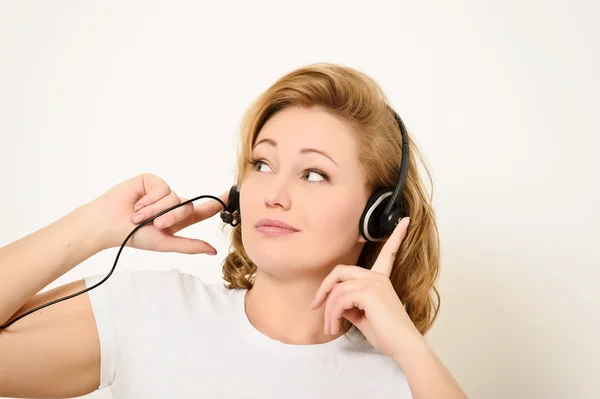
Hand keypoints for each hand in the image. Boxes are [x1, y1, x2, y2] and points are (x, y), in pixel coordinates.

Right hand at [89, 173, 228, 253]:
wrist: (109, 224)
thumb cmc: (134, 236)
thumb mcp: (166, 242)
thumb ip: (190, 245)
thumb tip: (213, 251)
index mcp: (178, 219)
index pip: (202, 211)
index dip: (217, 204)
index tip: (231, 196)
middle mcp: (172, 204)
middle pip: (188, 206)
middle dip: (172, 217)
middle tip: (155, 225)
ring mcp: (162, 192)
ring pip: (175, 197)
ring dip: (157, 210)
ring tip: (139, 216)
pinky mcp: (152, 181)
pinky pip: (162, 187)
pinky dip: (150, 199)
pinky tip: (137, 204)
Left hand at [311, 217, 423, 358]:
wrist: (402, 346)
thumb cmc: (386, 334)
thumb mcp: (363, 315)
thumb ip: (350, 304)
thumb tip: (334, 304)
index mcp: (381, 278)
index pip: (388, 252)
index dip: (396, 236)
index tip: (405, 221)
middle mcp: (378, 277)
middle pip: (339, 271)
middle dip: (323, 288)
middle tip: (315, 306)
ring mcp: (374, 282)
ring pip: (336, 290)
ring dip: (328, 311)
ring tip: (330, 328)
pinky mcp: (368, 292)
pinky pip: (338, 300)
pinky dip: (332, 315)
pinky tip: (336, 327)